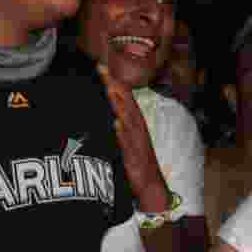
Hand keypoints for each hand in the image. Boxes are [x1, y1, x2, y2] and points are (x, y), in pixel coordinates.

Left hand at [97, 63, 168, 210]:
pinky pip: (127, 143)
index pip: (123, 96)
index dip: (113, 81)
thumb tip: (110, 117)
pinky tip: (116, 124)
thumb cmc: (138, 159)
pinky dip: (122, 133)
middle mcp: (137, 126)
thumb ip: (120, 126)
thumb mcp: (128, 139)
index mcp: (135, 121)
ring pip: (126, 117)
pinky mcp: (134, 155)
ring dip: (118, 102)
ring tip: (109, 89)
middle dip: (113, 85)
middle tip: (102, 70)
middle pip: (124, 101)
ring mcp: (136, 140)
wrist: (151, 184)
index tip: (100, 67)